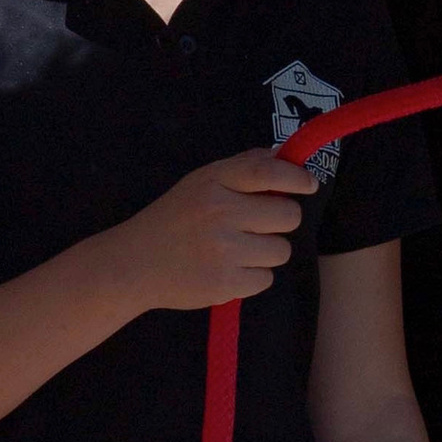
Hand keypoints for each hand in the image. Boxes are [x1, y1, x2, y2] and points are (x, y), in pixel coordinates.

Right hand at [111, 148, 319, 309]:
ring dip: (266, 251)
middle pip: (288, 216)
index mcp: (214, 182)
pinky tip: (228, 269)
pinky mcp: (225, 283)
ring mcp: (223, 250)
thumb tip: (286, 158)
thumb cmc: (174, 219)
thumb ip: (244, 167)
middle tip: (257, 226)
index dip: (296, 178)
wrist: (134, 264)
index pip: (268, 172)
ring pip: (281, 250)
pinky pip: (266, 278)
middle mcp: (220, 212)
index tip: (308, 184)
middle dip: (280, 221)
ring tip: (238, 250)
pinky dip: (252, 276)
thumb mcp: (201, 182)